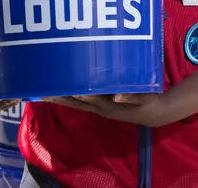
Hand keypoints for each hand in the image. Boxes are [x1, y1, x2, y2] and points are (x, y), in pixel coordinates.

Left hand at [44, 92, 170, 127]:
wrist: (155, 112)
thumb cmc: (149, 103)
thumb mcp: (144, 99)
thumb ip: (132, 96)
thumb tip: (117, 95)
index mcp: (108, 106)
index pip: (87, 100)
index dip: (73, 95)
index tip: (58, 90)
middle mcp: (100, 106)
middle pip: (75, 101)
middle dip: (59, 96)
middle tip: (41, 89)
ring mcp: (100, 104)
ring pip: (76, 99)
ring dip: (62, 94)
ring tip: (46, 88)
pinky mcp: (102, 100)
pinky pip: (83, 96)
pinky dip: (71, 92)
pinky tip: (63, 86)